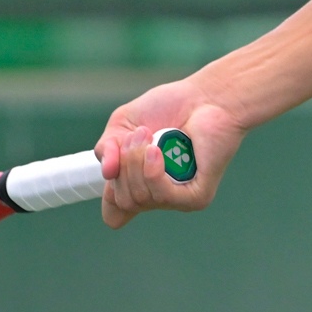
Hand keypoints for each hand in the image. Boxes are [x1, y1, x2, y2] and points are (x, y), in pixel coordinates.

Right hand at [93, 77, 246, 228]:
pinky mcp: (197, 196)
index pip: (115, 213)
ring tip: (149, 136)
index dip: (108, 193)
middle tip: (138, 136)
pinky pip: (164, 197)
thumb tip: (107, 174)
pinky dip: (154, 172)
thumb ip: (107, 148)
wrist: (204, 97)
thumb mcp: (122, 124)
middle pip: (124, 203)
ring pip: (140, 199)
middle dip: (123, 166)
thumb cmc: (169, 108)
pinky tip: (157, 151)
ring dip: (136, 162)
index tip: (115, 165)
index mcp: (139, 184)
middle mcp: (158, 195)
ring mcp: (178, 198)